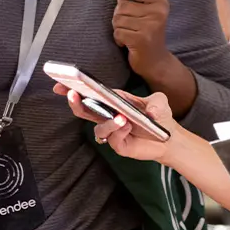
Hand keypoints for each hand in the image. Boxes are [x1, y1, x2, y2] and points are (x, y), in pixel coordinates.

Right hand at [53, 84, 175, 162]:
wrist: (169, 138)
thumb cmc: (159, 116)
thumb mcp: (160, 101)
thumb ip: (156, 102)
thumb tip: (149, 112)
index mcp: (112, 101)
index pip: (89, 94)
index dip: (73, 88)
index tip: (60, 82)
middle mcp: (108, 116)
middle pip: (85, 110)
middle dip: (75, 102)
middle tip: (73, 94)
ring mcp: (112, 131)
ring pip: (98, 127)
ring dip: (108, 122)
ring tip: (122, 118)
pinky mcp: (119, 146)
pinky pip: (113, 139)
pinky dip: (119, 131)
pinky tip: (129, 126)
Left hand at [105, 0, 169, 77]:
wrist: (156, 62)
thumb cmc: (144, 32)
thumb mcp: (137, 9)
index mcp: (160, 2)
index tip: (129, 9)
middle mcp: (159, 12)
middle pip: (122, 5)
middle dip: (119, 16)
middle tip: (130, 26)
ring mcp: (151, 26)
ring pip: (118, 19)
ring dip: (118, 28)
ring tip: (129, 34)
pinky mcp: (142, 40)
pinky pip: (118, 32)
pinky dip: (118, 39)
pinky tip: (127, 43)